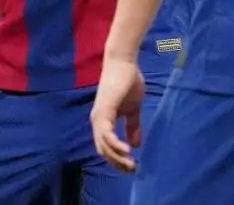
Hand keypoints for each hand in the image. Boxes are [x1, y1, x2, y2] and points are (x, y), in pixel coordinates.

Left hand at [89, 58, 145, 172]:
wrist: (124, 63)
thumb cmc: (128, 82)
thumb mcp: (133, 109)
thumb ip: (133, 125)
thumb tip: (135, 145)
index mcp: (103, 121)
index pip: (106, 147)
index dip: (117, 159)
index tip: (132, 166)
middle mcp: (98, 121)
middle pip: (103, 150)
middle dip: (117, 163)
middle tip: (132, 169)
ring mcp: (99, 116)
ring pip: (103, 145)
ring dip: (117, 157)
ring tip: (131, 163)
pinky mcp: (104, 110)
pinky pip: (106, 133)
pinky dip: (115, 144)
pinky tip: (127, 150)